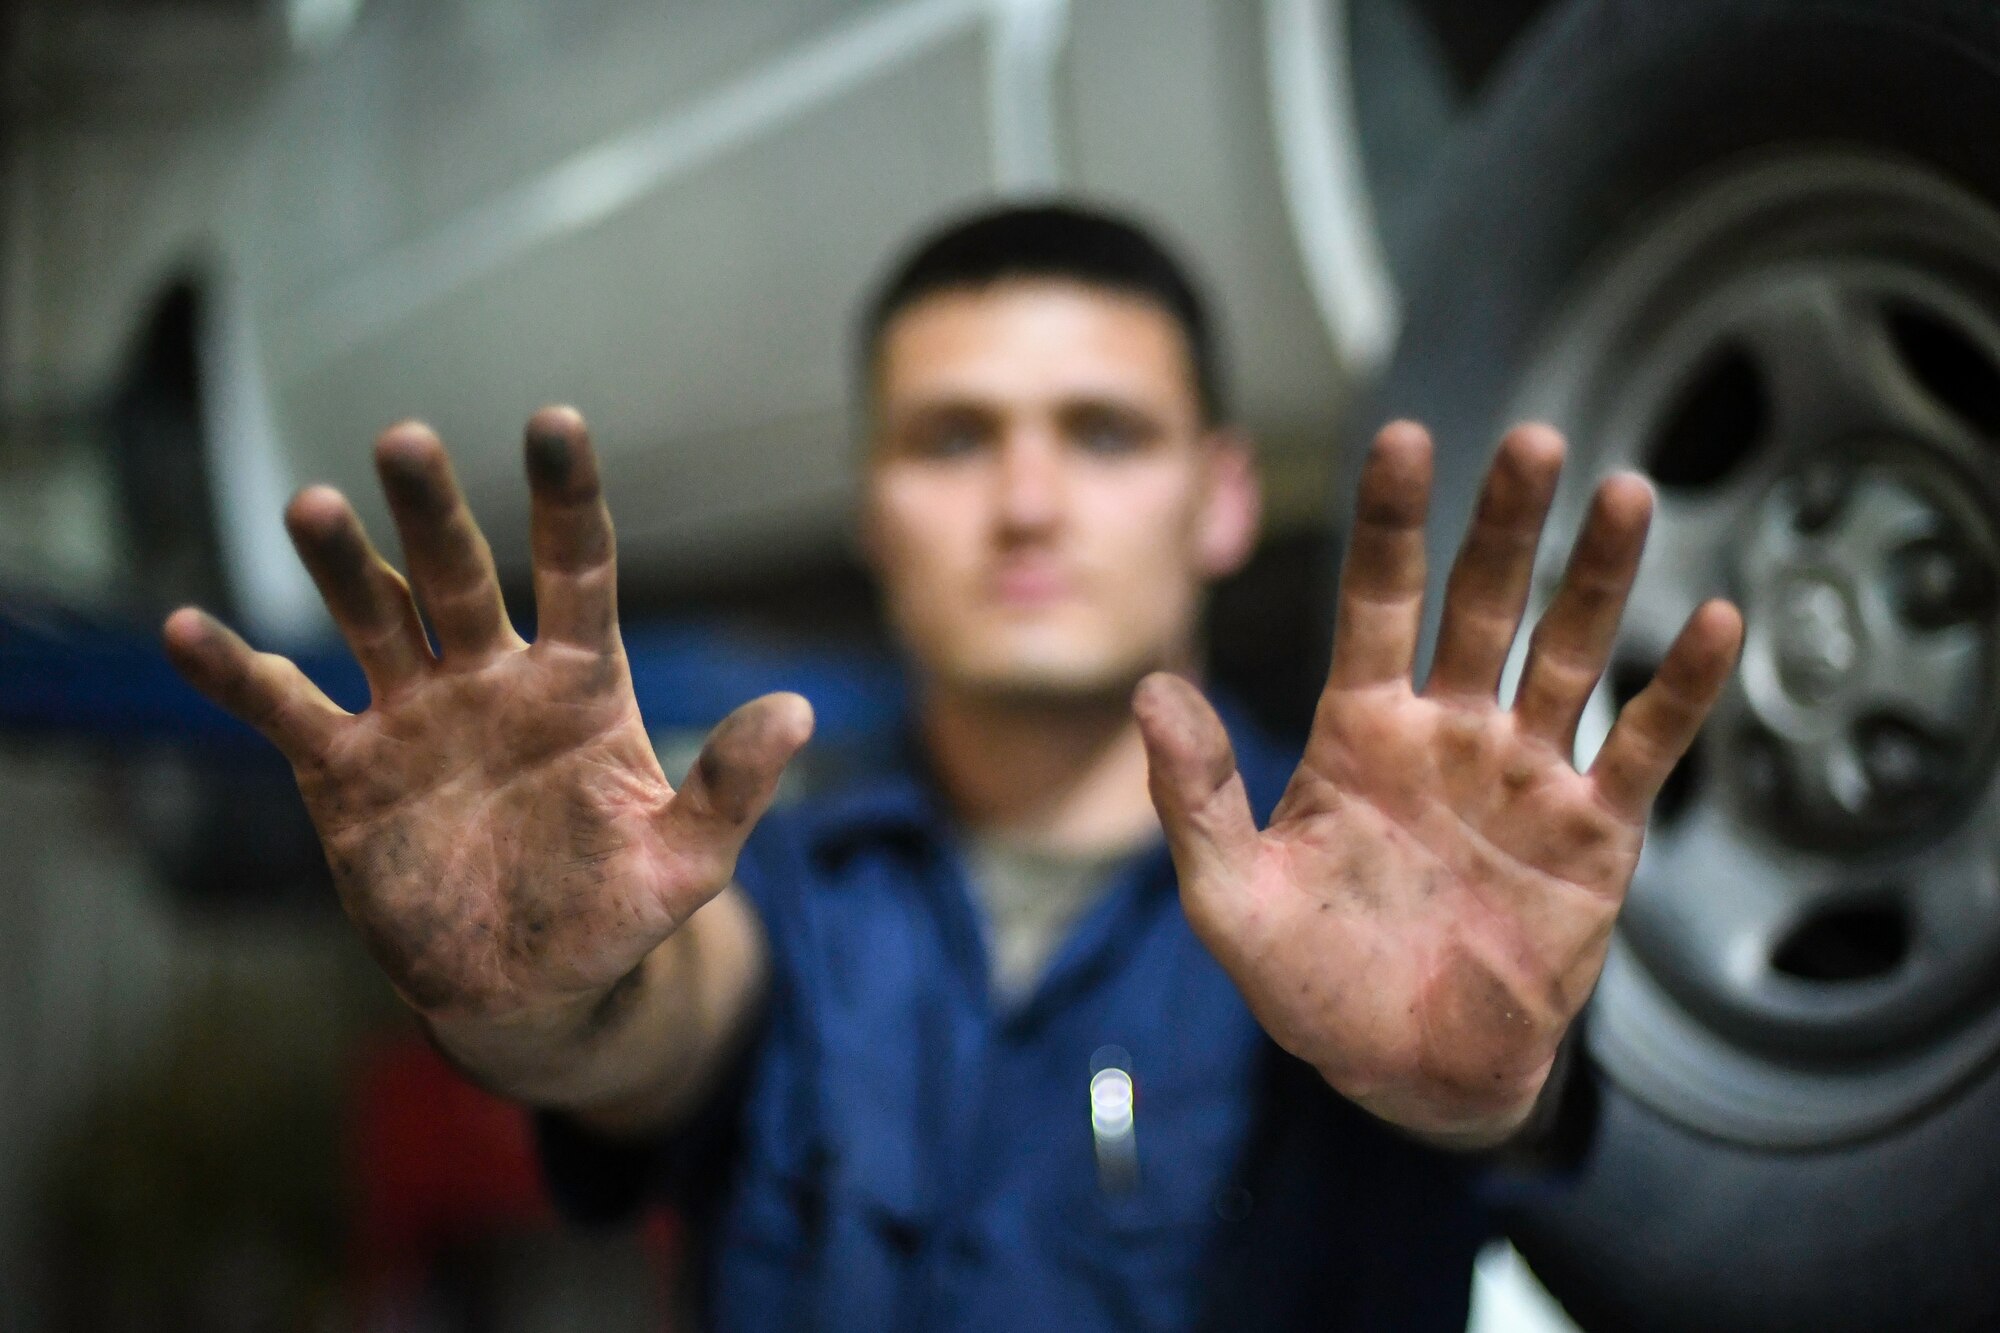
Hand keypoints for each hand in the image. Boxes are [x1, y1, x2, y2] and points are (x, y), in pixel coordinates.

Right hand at [162, 408, 810, 1032]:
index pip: (577, 568)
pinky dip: (235, 673)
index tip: (554, 420)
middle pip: (458, 575)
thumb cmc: (615, 915)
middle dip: (432, 511)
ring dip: (341, 566)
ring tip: (312, 506)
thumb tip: (801, 710)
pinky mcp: (344, 772)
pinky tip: (184, 628)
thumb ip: (731, 786)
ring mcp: (414, 718)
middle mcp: (492, 679)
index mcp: (580, 685)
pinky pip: (283, 709)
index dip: (565, 498)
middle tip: (406, 440)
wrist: (528, 989)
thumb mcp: (686, 862)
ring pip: (371, 619)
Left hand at [1135, 421, 1741, 1144]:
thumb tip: (1150, 690)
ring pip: (1570, 653)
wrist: (1407, 1073)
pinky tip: (1714, 621)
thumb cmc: (1311, 984)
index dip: (1391, 525)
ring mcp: (1524, 774)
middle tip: (1531, 442)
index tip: (1405, 440)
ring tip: (1624, 495)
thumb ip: (1196, 795)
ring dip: (1598, 578)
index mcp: (1359, 731)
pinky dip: (1679, 689)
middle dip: (1506, 525)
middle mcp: (1448, 732)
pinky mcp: (1592, 832)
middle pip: (1482, 604)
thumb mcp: (1232, 896)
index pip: (1376, 603)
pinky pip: (1642, 748)